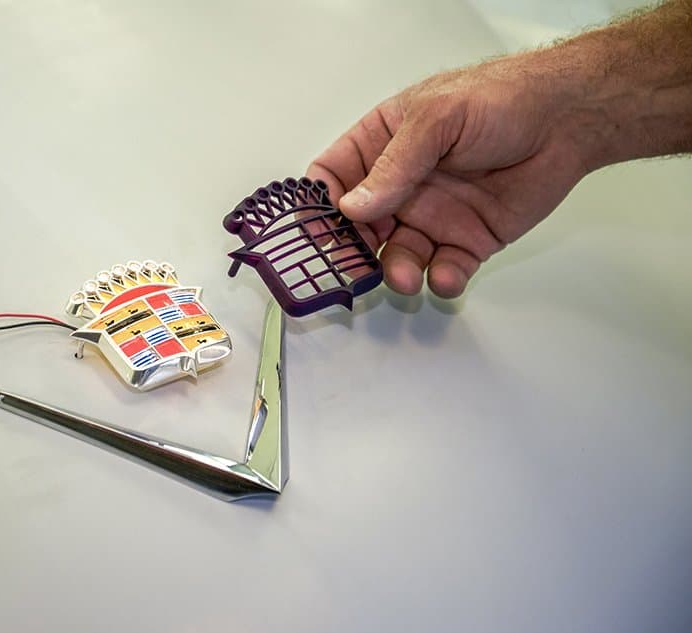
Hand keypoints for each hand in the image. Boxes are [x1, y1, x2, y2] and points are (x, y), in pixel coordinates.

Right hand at [306, 53, 591, 297]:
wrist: (567, 119)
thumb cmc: (499, 101)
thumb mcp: (436, 119)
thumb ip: (394, 165)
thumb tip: (351, 207)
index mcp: (381, 145)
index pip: (332, 178)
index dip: (318, 205)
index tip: (316, 231)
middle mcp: (399, 186)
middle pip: (357, 228)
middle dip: (352, 252)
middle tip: (354, 271)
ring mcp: (430, 216)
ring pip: (396, 255)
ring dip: (395, 271)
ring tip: (405, 277)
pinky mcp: (465, 241)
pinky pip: (443, 269)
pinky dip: (441, 280)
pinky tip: (445, 275)